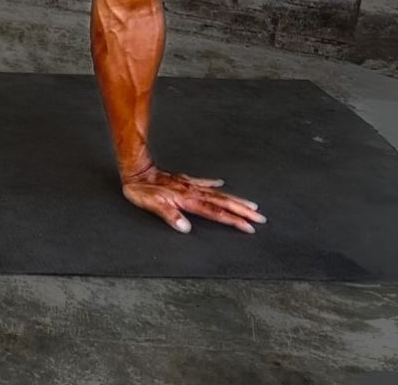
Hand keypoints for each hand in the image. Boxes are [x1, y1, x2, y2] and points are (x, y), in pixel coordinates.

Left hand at [122, 165, 265, 233]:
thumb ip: (170, 215)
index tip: (248, 226)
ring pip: (218, 194)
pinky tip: (221, 184)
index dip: (233, 220)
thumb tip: (186, 227)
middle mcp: (192, 192)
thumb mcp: (153, 204)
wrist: (136, 170)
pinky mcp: (184, 181)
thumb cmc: (142, 189)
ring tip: (250, 205)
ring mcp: (190, 185)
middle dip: (242, 211)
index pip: (216, 212)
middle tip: (260, 218)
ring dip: (235, 200)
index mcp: (188, 200)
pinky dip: (214, 184)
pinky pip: (203, 183)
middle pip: (223, 202)